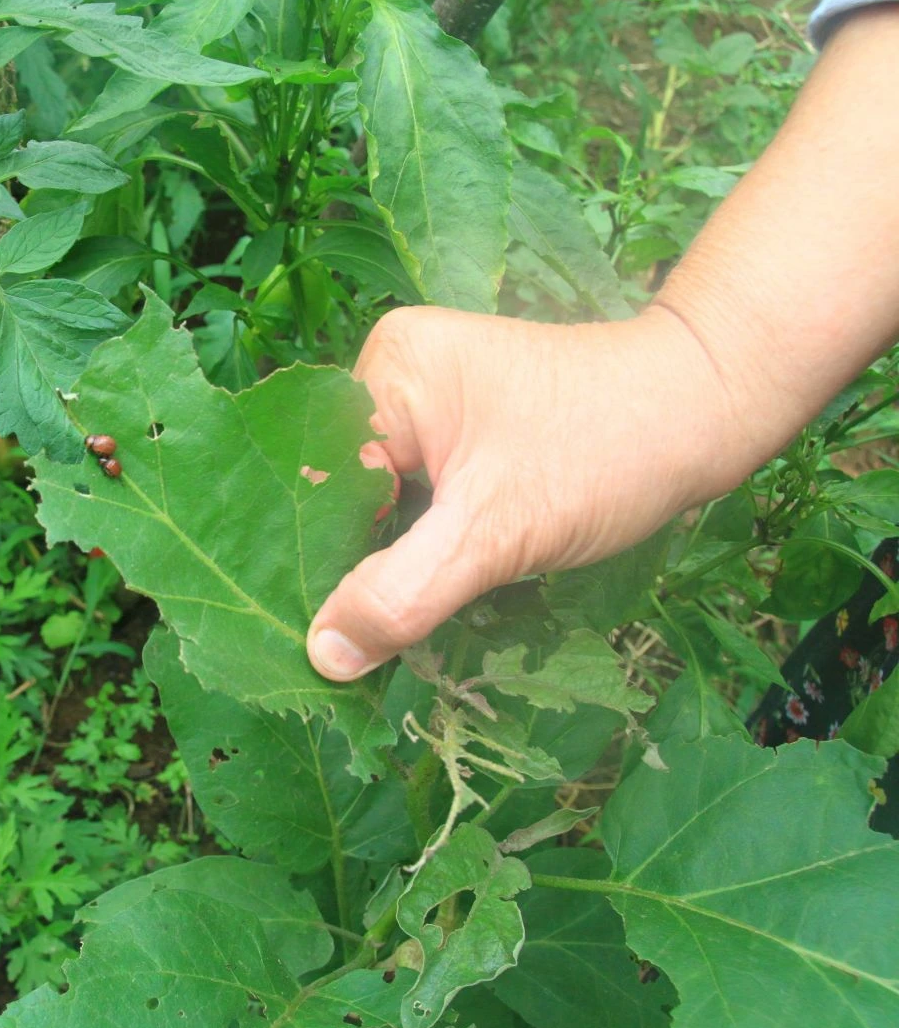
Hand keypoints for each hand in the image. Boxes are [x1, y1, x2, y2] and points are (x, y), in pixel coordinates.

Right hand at [306, 304, 751, 680]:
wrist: (709, 414)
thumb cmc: (607, 454)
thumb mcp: (494, 534)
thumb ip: (401, 594)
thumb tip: (320, 657)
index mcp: (387, 371)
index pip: (320, 479)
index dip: (319, 558)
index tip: (320, 636)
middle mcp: (395, 374)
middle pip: (343, 491)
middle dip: (355, 564)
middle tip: (356, 646)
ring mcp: (429, 402)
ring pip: (380, 503)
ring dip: (390, 563)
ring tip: (388, 628)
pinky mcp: (462, 431)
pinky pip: (416, 498)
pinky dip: (422, 547)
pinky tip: (427, 593)